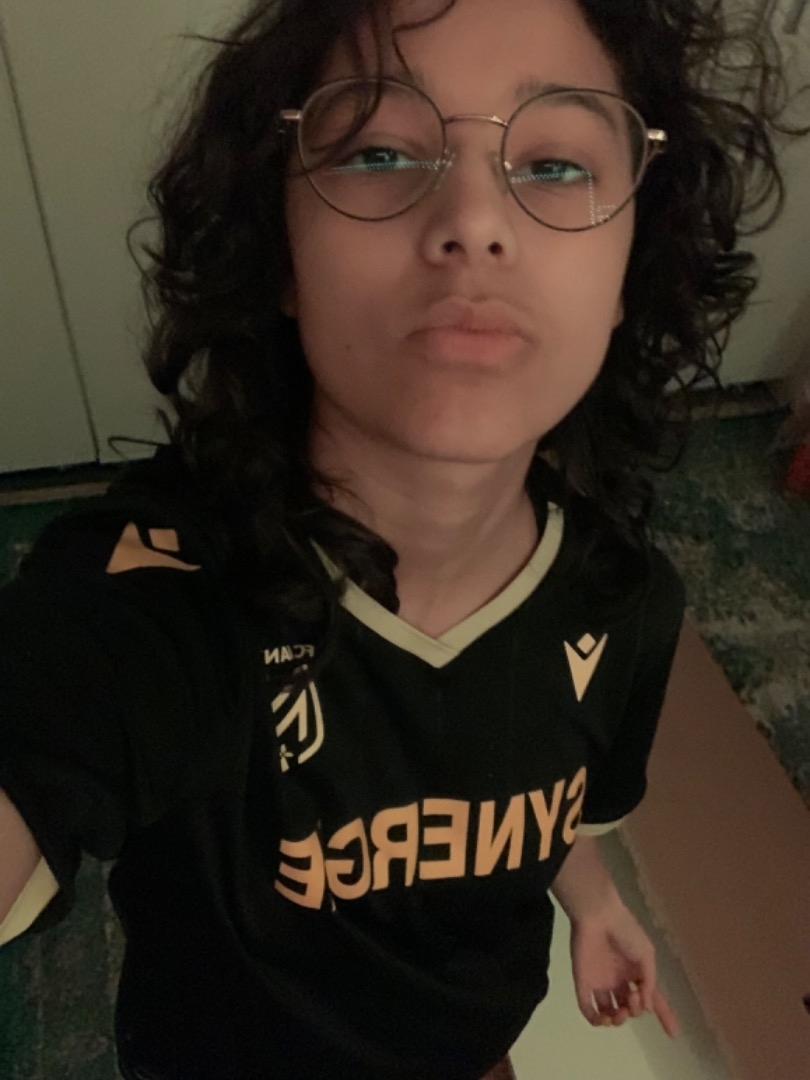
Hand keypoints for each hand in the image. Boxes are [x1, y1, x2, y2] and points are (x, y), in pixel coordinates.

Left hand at [568, 899, 678, 1038]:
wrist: (598, 916)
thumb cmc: (625, 931)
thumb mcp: (647, 955)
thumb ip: (649, 983)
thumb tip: (645, 1007)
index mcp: (636, 972)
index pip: (650, 997)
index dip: (663, 1014)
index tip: (673, 1034)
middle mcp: (619, 979)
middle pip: (629, 1007)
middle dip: (634, 1011)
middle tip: (633, 998)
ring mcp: (601, 982)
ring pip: (609, 1011)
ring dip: (616, 1020)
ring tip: (619, 1011)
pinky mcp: (583, 981)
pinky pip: (587, 1007)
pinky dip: (594, 1019)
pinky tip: (603, 1018)